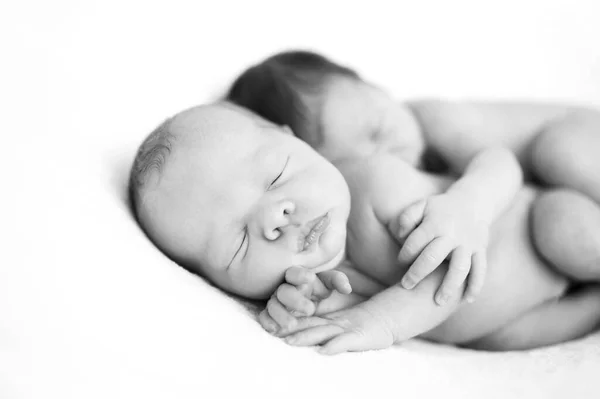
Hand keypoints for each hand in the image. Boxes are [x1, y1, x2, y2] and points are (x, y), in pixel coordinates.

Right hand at [258, 267, 351, 333]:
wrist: (307, 302)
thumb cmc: (318, 289)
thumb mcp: (328, 283)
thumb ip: (337, 281)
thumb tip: (347, 288)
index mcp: (297, 277)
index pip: (294, 273)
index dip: (300, 275)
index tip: (309, 279)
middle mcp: (284, 288)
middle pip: (284, 291)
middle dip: (295, 300)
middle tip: (310, 310)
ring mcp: (276, 302)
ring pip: (273, 306)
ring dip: (281, 315)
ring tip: (292, 325)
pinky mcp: (270, 315)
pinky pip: (264, 317)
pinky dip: (268, 323)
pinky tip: (275, 330)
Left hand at [276, 304, 395, 354]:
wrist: (388, 318)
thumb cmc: (363, 325)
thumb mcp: (341, 324)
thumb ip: (325, 326)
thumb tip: (311, 338)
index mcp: (328, 321)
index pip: (306, 321)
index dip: (289, 324)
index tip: (271, 330)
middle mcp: (333, 323)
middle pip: (309, 325)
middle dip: (291, 330)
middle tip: (273, 334)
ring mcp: (345, 329)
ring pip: (322, 331)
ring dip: (306, 337)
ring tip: (290, 342)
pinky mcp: (358, 336)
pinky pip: (344, 342)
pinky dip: (334, 346)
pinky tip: (323, 352)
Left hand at [392, 193, 488, 304]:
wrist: (473, 201)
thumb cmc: (440, 208)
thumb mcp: (422, 205)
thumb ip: (407, 217)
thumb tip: (399, 234)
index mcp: (435, 223)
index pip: (415, 243)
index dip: (404, 255)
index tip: (400, 263)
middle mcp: (453, 235)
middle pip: (433, 258)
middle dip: (417, 274)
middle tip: (406, 287)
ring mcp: (468, 244)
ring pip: (460, 268)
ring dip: (449, 286)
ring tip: (438, 302)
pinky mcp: (481, 251)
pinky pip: (481, 270)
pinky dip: (475, 286)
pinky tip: (467, 300)